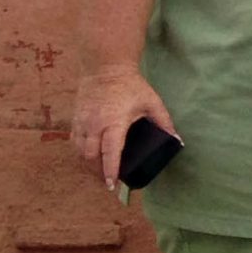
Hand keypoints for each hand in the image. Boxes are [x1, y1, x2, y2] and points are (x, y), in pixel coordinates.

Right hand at [72, 66, 176, 190]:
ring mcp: (81, 122)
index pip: (110, 152)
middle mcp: (94, 124)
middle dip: (98, 173)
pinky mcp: (74, 120)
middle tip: (110, 183)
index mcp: (113, 122)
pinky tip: (89, 159)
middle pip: (90, 157)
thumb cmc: (130, 86)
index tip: (112, 185)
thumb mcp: (152, 102)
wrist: (104, 68)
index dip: (110, 170)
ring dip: (88, 166)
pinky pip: (74, 143)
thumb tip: (178, 140)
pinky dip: (80, 154)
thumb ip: (165, 122)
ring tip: (100, 174)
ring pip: (79, 152)